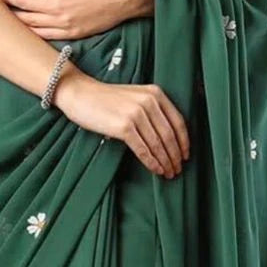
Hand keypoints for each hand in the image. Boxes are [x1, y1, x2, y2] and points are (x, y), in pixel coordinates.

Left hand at [0, 0, 151, 39]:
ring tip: (6, 14)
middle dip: (7, 0)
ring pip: (29, 22)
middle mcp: (53, 5)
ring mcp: (60, 22)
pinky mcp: (69, 33)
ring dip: (15, 17)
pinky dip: (31, 32)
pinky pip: (44, 35)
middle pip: (21, 4)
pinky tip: (23, 29)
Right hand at [54, 68, 189, 177]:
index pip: (178, 121)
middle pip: (169, 135)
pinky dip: (151, 162)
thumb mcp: (135, 96)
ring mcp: (136, 113)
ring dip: (165, 162)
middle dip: (175, 156)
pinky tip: (156, 170)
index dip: (184, 142)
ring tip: (168, 173)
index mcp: (155, 93)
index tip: (186, 156)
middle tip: (177, 170)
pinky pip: (143, 149)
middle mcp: (149, 102)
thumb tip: (167, 139)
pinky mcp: (124, 126)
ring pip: (157, 144)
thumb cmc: (106, 99)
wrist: (80, 93)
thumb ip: (152, 109)